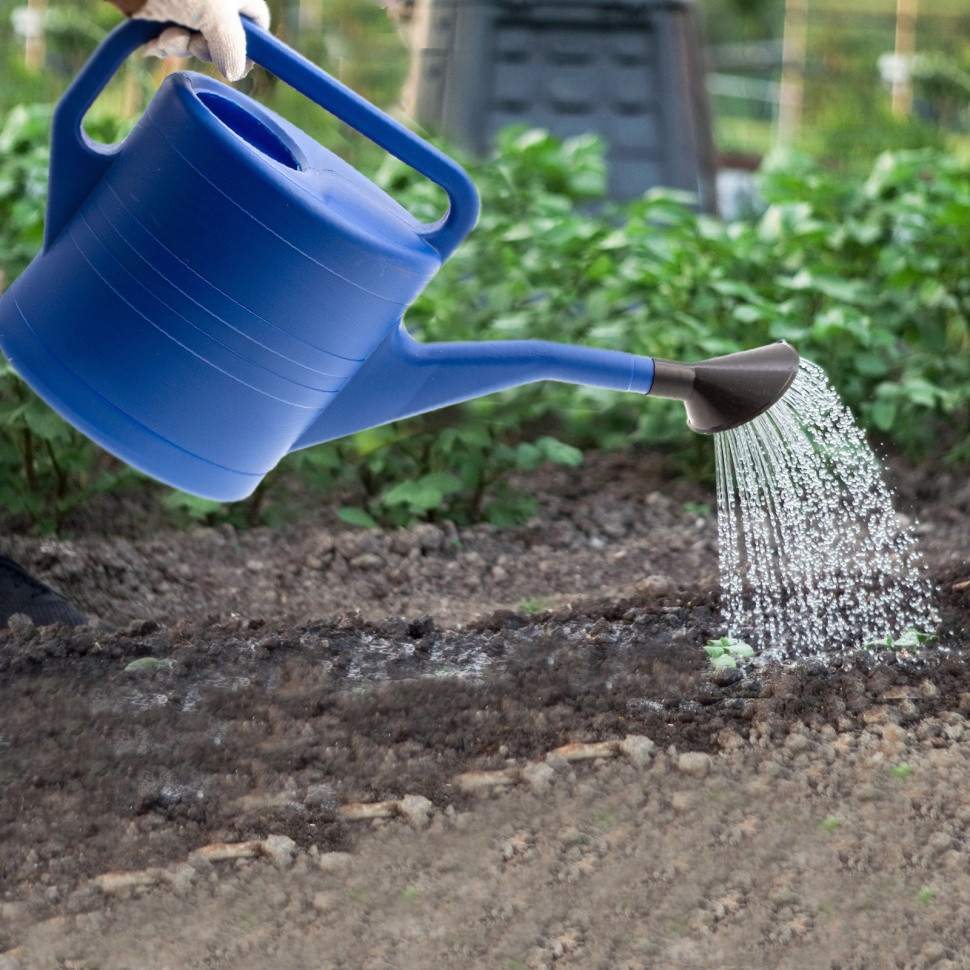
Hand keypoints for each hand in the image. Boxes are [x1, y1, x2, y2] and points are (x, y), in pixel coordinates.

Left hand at [134, 0, 269, 81]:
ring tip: (166, 38)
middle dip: (206, 49)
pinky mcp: (162, 11)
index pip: (258, 23)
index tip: (237, 63)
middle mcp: (214, 1)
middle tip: (192, 43)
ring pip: (196, 42)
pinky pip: (172, 39)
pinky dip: (164, 45)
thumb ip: (232, 46)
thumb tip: (235, 74)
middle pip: (225, 39)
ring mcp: (187, 6)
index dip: (252, 46)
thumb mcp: (215, 13)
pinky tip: (154, 42)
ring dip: (181, 48)